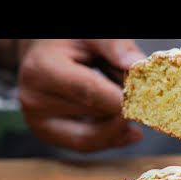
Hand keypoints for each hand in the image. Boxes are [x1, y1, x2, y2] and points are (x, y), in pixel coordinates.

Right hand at [11, 39, 145, 151]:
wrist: (42, 55)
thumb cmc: (68, 42)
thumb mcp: (90, 34)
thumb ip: (113, 44)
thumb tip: (134, 64)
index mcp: (42, 70)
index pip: (91, 93)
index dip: (123, 99)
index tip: (146, 97)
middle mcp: (34, 101)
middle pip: (96, 115)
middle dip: (124, 108)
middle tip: (143, 98)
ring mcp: (39, 123)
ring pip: (94, 136)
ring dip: (119, 125)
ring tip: (131, 107)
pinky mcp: (50, 137)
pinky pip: (88, 145)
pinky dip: (112, 137)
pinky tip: (129, 129)